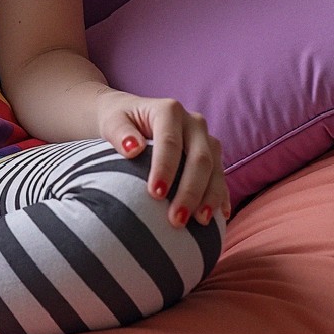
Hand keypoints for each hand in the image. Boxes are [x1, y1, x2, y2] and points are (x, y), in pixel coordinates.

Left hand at [94, 89, 229, 227]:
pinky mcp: (213, 155)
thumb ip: (119, 132)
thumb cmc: (119, 121)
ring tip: (200, 222)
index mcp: (169, 111)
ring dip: (209, 198)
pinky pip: (221, 177)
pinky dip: (220, 197)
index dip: (165, 169)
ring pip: (215, 169)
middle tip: (177, 219)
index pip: (170, 142)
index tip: (156, 194)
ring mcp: (206, 139)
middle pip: (199, 158)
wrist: (131, 117)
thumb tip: (133, 148)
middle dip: (190, 190)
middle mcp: (193, 123)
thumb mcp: (112, 122)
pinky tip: (220, 217)